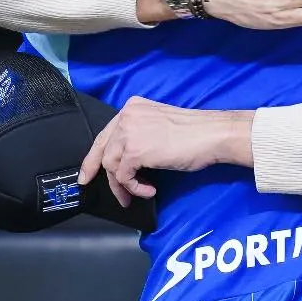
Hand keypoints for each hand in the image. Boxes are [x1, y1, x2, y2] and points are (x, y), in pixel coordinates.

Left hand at [78, 97, 253, 204]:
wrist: (212, 134)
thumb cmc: (196, 133)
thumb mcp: (159, 127)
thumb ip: (140, 135)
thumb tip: (127, 160)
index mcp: (132, 108)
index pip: (106, 133)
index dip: (94, 156)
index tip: (88, 172)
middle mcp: (126, 116)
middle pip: (102, 149)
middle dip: (95, 171)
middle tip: (92, 186)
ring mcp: (129, 133)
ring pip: (111, 166)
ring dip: (123, 185)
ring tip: (138, 193)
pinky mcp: (135, 151)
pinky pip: (123, 177)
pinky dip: (134, 188)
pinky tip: (150, 190)